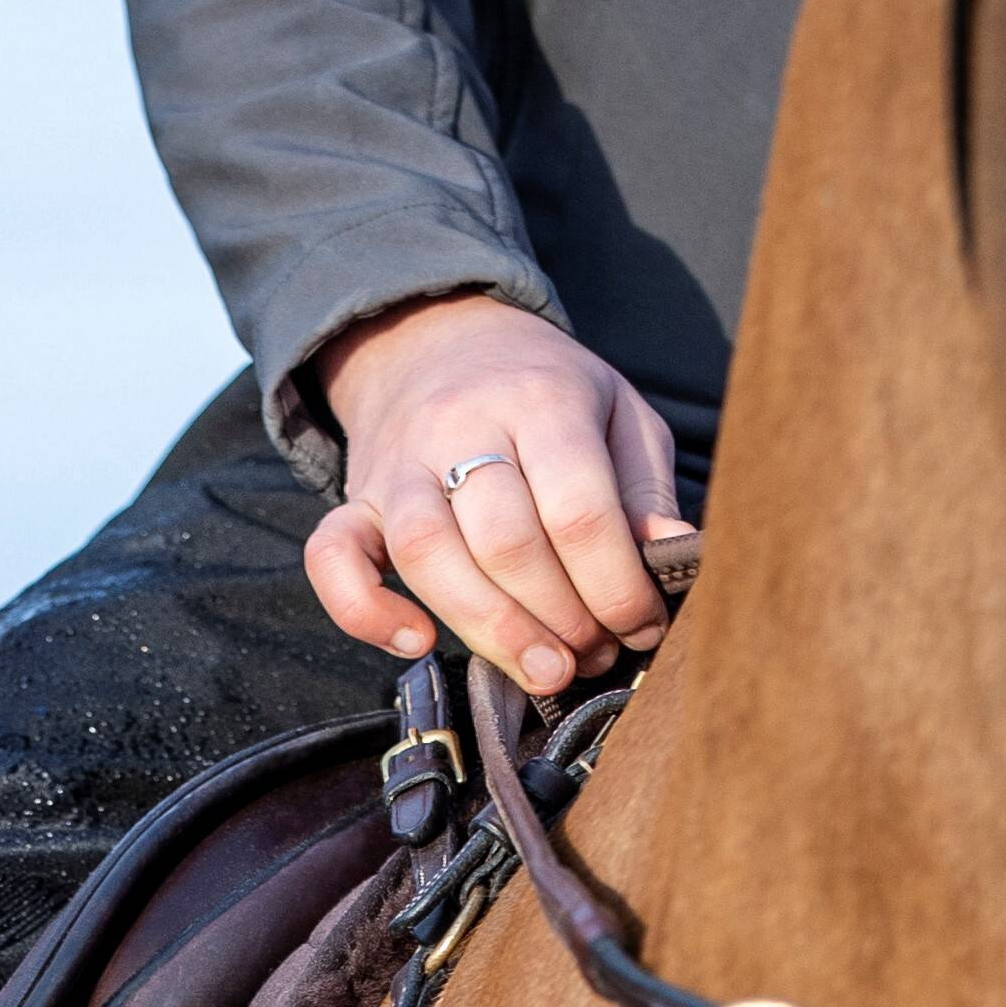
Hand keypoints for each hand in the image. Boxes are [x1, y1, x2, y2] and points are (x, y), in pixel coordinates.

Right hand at [301, 292, 684, 696]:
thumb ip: (645, 486)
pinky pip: (331, 556)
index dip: (617, 587)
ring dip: (490, 630)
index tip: (640, 624)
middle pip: (505, 542)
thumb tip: (674, 554)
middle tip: (592, 653)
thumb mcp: (618, 413)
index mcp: (542, 400)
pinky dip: (363, 610)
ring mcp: (398, 464)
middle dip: (560, 618)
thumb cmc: (544, 391)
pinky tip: (416, 642)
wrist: (438, 338)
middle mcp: (461, 426)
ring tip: (541, 668)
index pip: (580, 511)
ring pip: (427, 555)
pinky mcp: (354, 497)